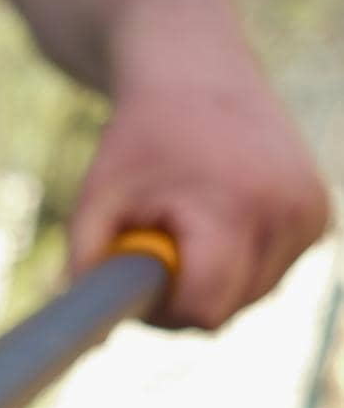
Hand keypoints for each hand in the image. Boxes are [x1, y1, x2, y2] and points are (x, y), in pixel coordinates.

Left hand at [70, 69, 330, 328]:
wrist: (196, 71)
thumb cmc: (140, 139)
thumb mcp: (97, 199)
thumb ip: (89, 268)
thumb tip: (89, 336)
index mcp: (235, 204)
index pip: (205, 309)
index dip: (164, 311)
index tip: (143, 278)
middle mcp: (287, 210)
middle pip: (225, 310)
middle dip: (185, 296)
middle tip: (159, 246)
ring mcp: (309, 214)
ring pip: (250, 297)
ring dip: (213, 279)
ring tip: (192, 224)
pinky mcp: (318, 216)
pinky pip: (270, 275)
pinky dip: (240, 262)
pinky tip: (223, 216)